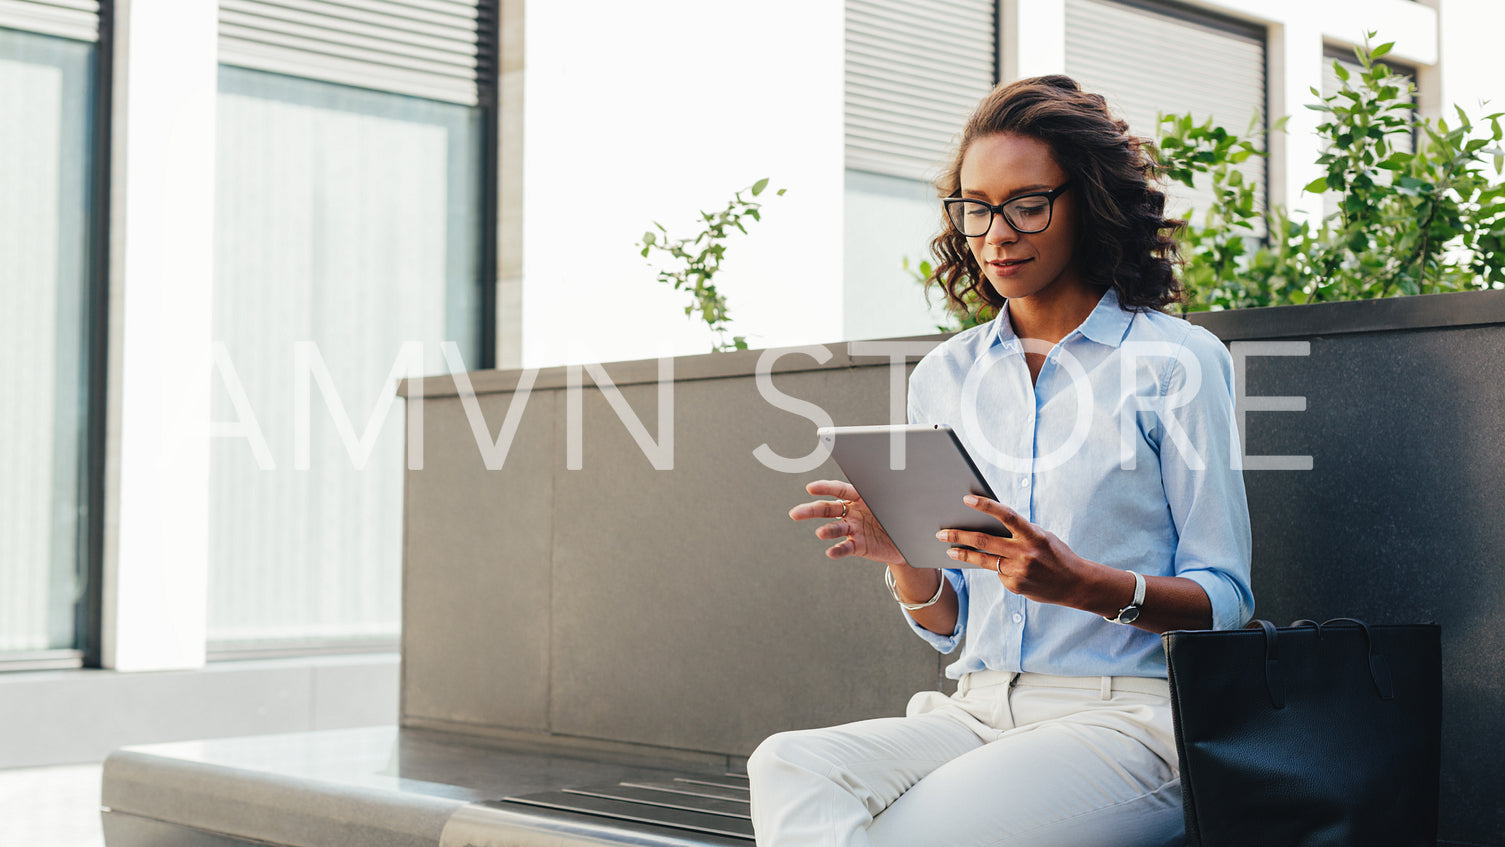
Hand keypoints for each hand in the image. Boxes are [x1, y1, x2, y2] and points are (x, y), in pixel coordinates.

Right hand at [789, 480, 905, 565]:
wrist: (908, 541)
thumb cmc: (902, 515)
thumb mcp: (900, 500)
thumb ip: (893, 491)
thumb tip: (900, 479)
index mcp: (860, 496)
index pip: (840, 489)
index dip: (825, 488)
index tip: (810, 488)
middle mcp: (852, 512)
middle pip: (828, 509)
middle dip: (811, 510)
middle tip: (795, 513)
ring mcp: (853, 529)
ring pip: (835, 528)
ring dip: (827, 531)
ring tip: (821, 533)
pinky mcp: (858, 545)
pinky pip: (845, 547)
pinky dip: (838, 550)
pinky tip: (831, 552)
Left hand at [937, 495, 1094, 606]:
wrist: (1075, 584)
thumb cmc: (1056, 554)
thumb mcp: (1042, 536)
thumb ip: (1019, 532)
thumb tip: (989, 525)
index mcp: (1034, 535)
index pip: (1007, 516)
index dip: (986, 506)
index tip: (967, 499)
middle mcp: (1025, 553)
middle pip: (984, 541)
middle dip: (959, 536)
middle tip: (941, 532)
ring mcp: (1019, 572)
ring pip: (984, 561)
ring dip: (963, 554)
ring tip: (949, 549)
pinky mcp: (1015, 587)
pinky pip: (998, 573)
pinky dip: (997, 568)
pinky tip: (1003, 567)